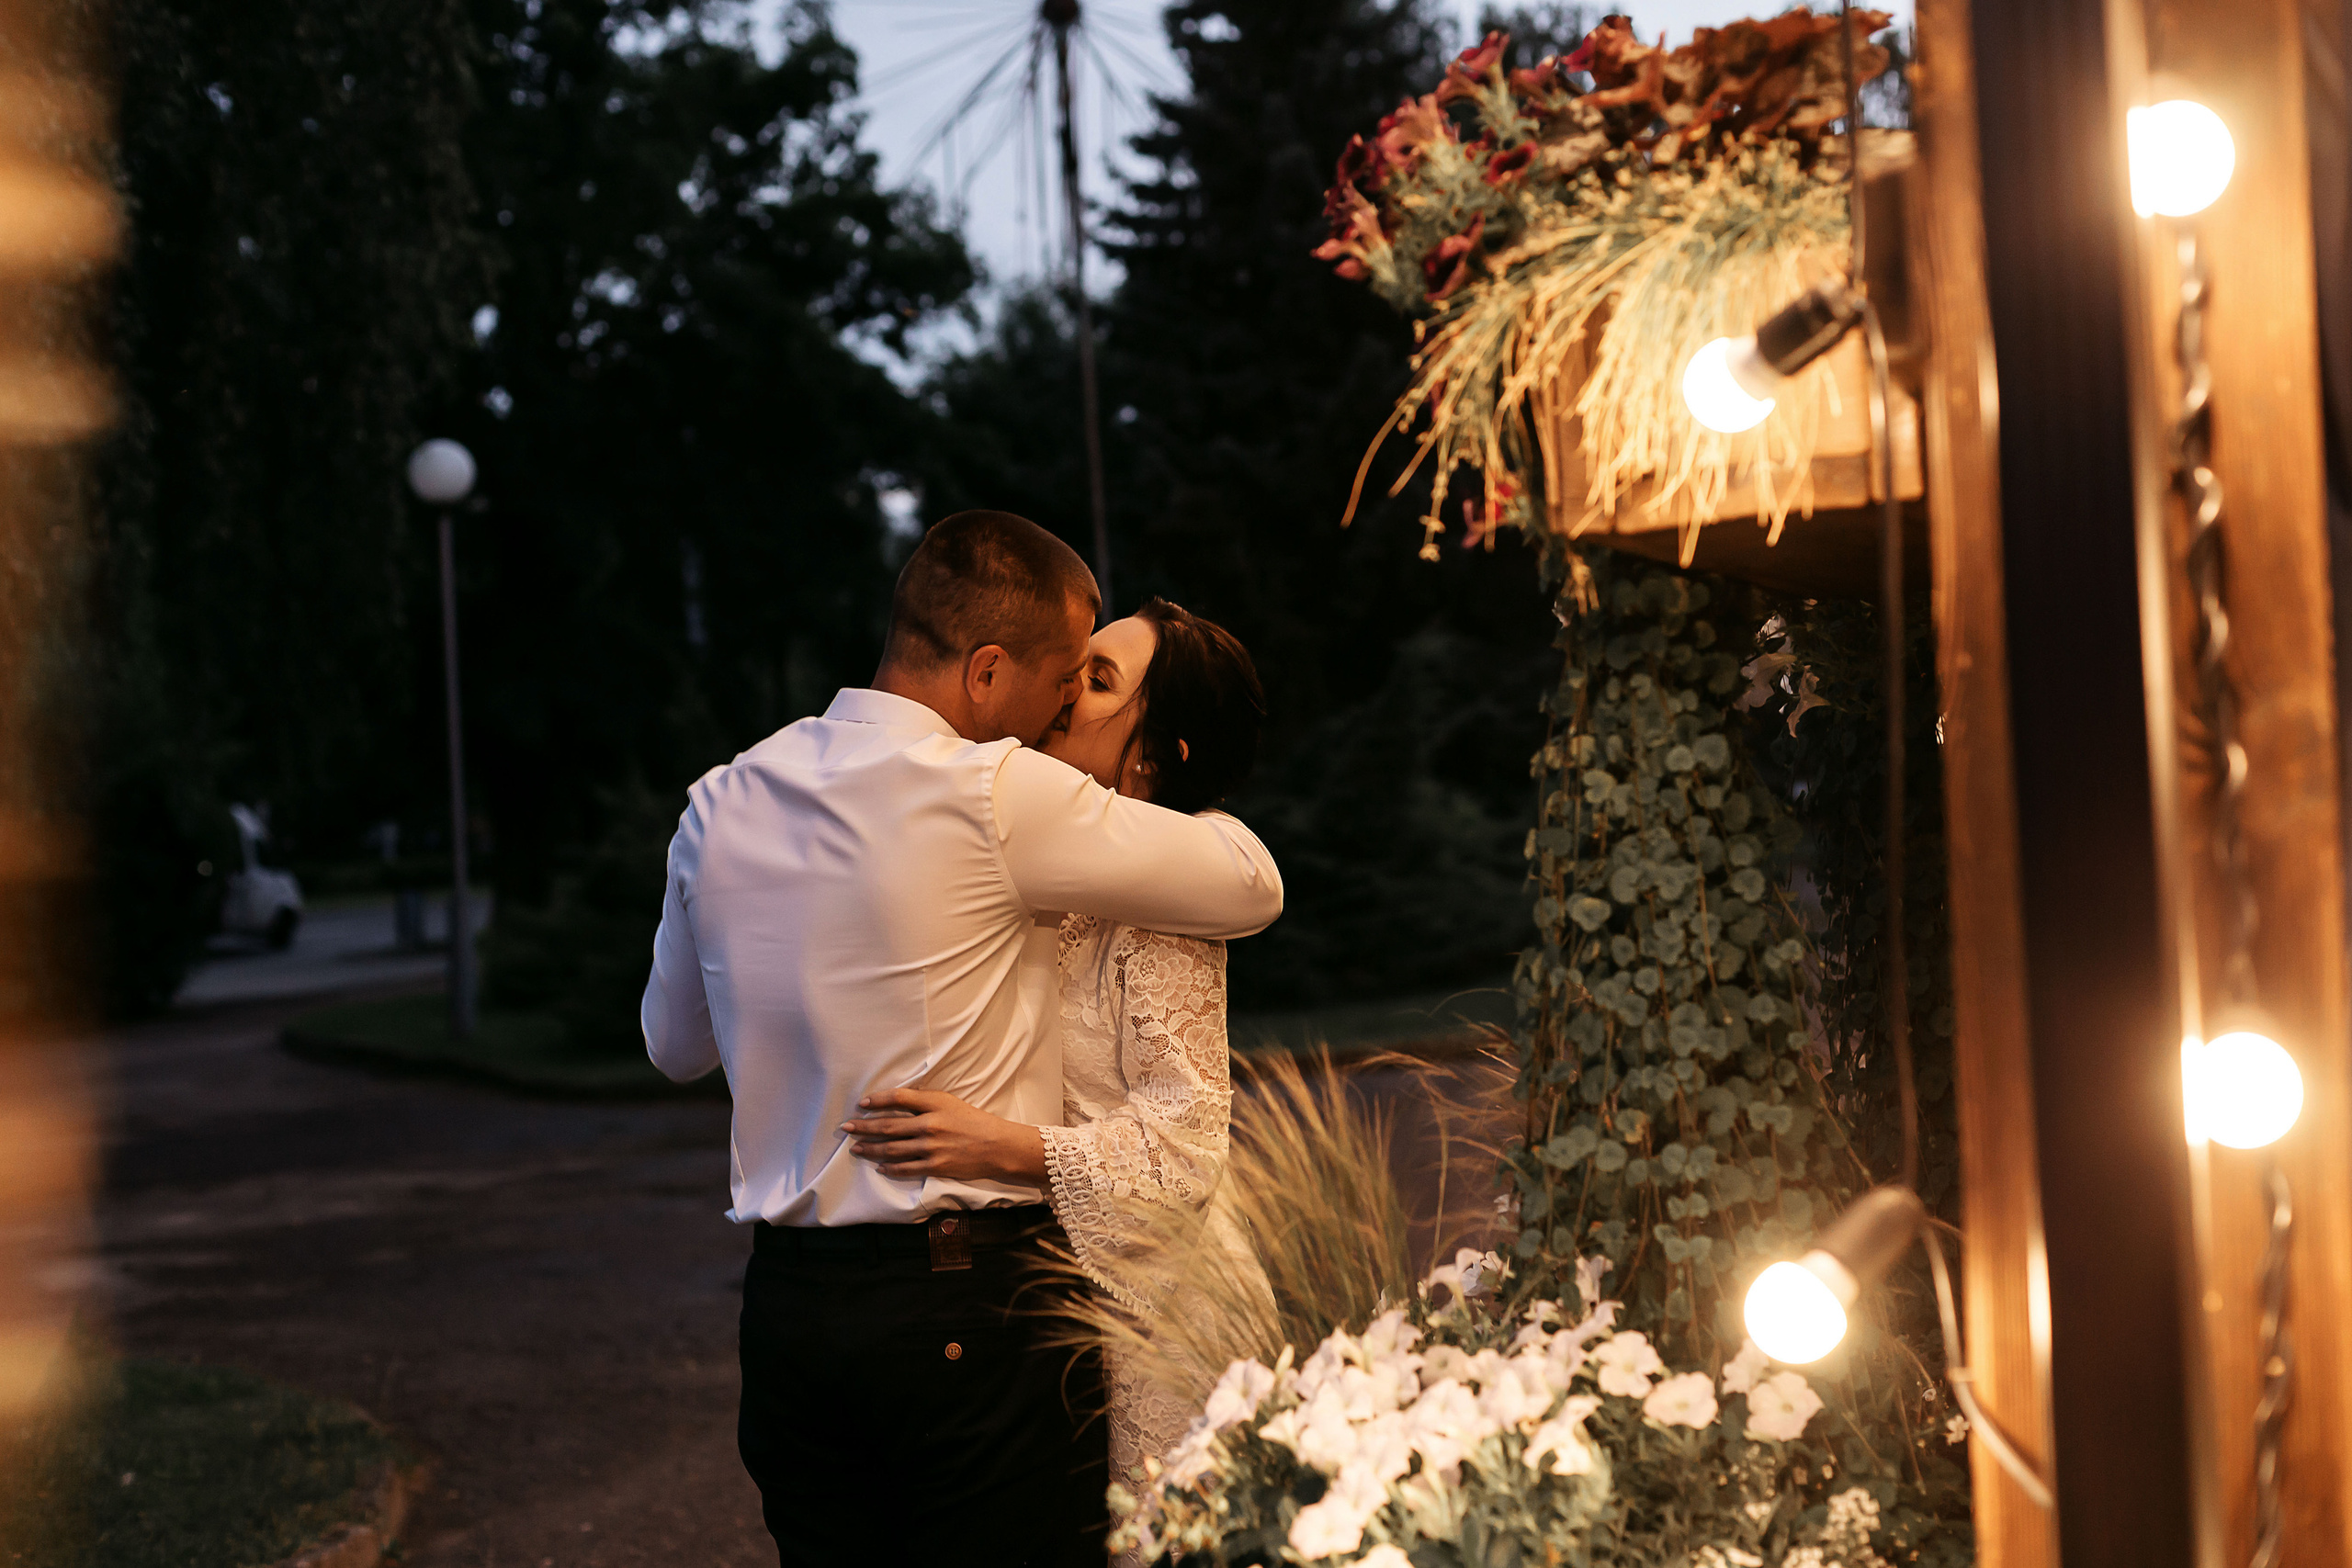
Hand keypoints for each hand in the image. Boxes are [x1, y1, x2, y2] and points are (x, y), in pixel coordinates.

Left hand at [842, 1089, 1046, 1184]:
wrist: (998, 1146)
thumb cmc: (974, 1122)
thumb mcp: (951, 1103)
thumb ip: (926, 1102)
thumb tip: (898, 1101)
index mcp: (935, 1104)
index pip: (899, 1098)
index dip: (878, 1100)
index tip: (862, 1103)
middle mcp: (930, 1124)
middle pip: (889, 1125)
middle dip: (864, 1127)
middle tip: (846, 1127)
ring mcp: (931, 1147)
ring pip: (892, 1148)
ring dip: (870, 1148)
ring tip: (855, 1148)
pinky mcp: (935, 1166)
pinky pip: (906, 1168)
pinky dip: (890, 1168)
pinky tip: (879, 1167)